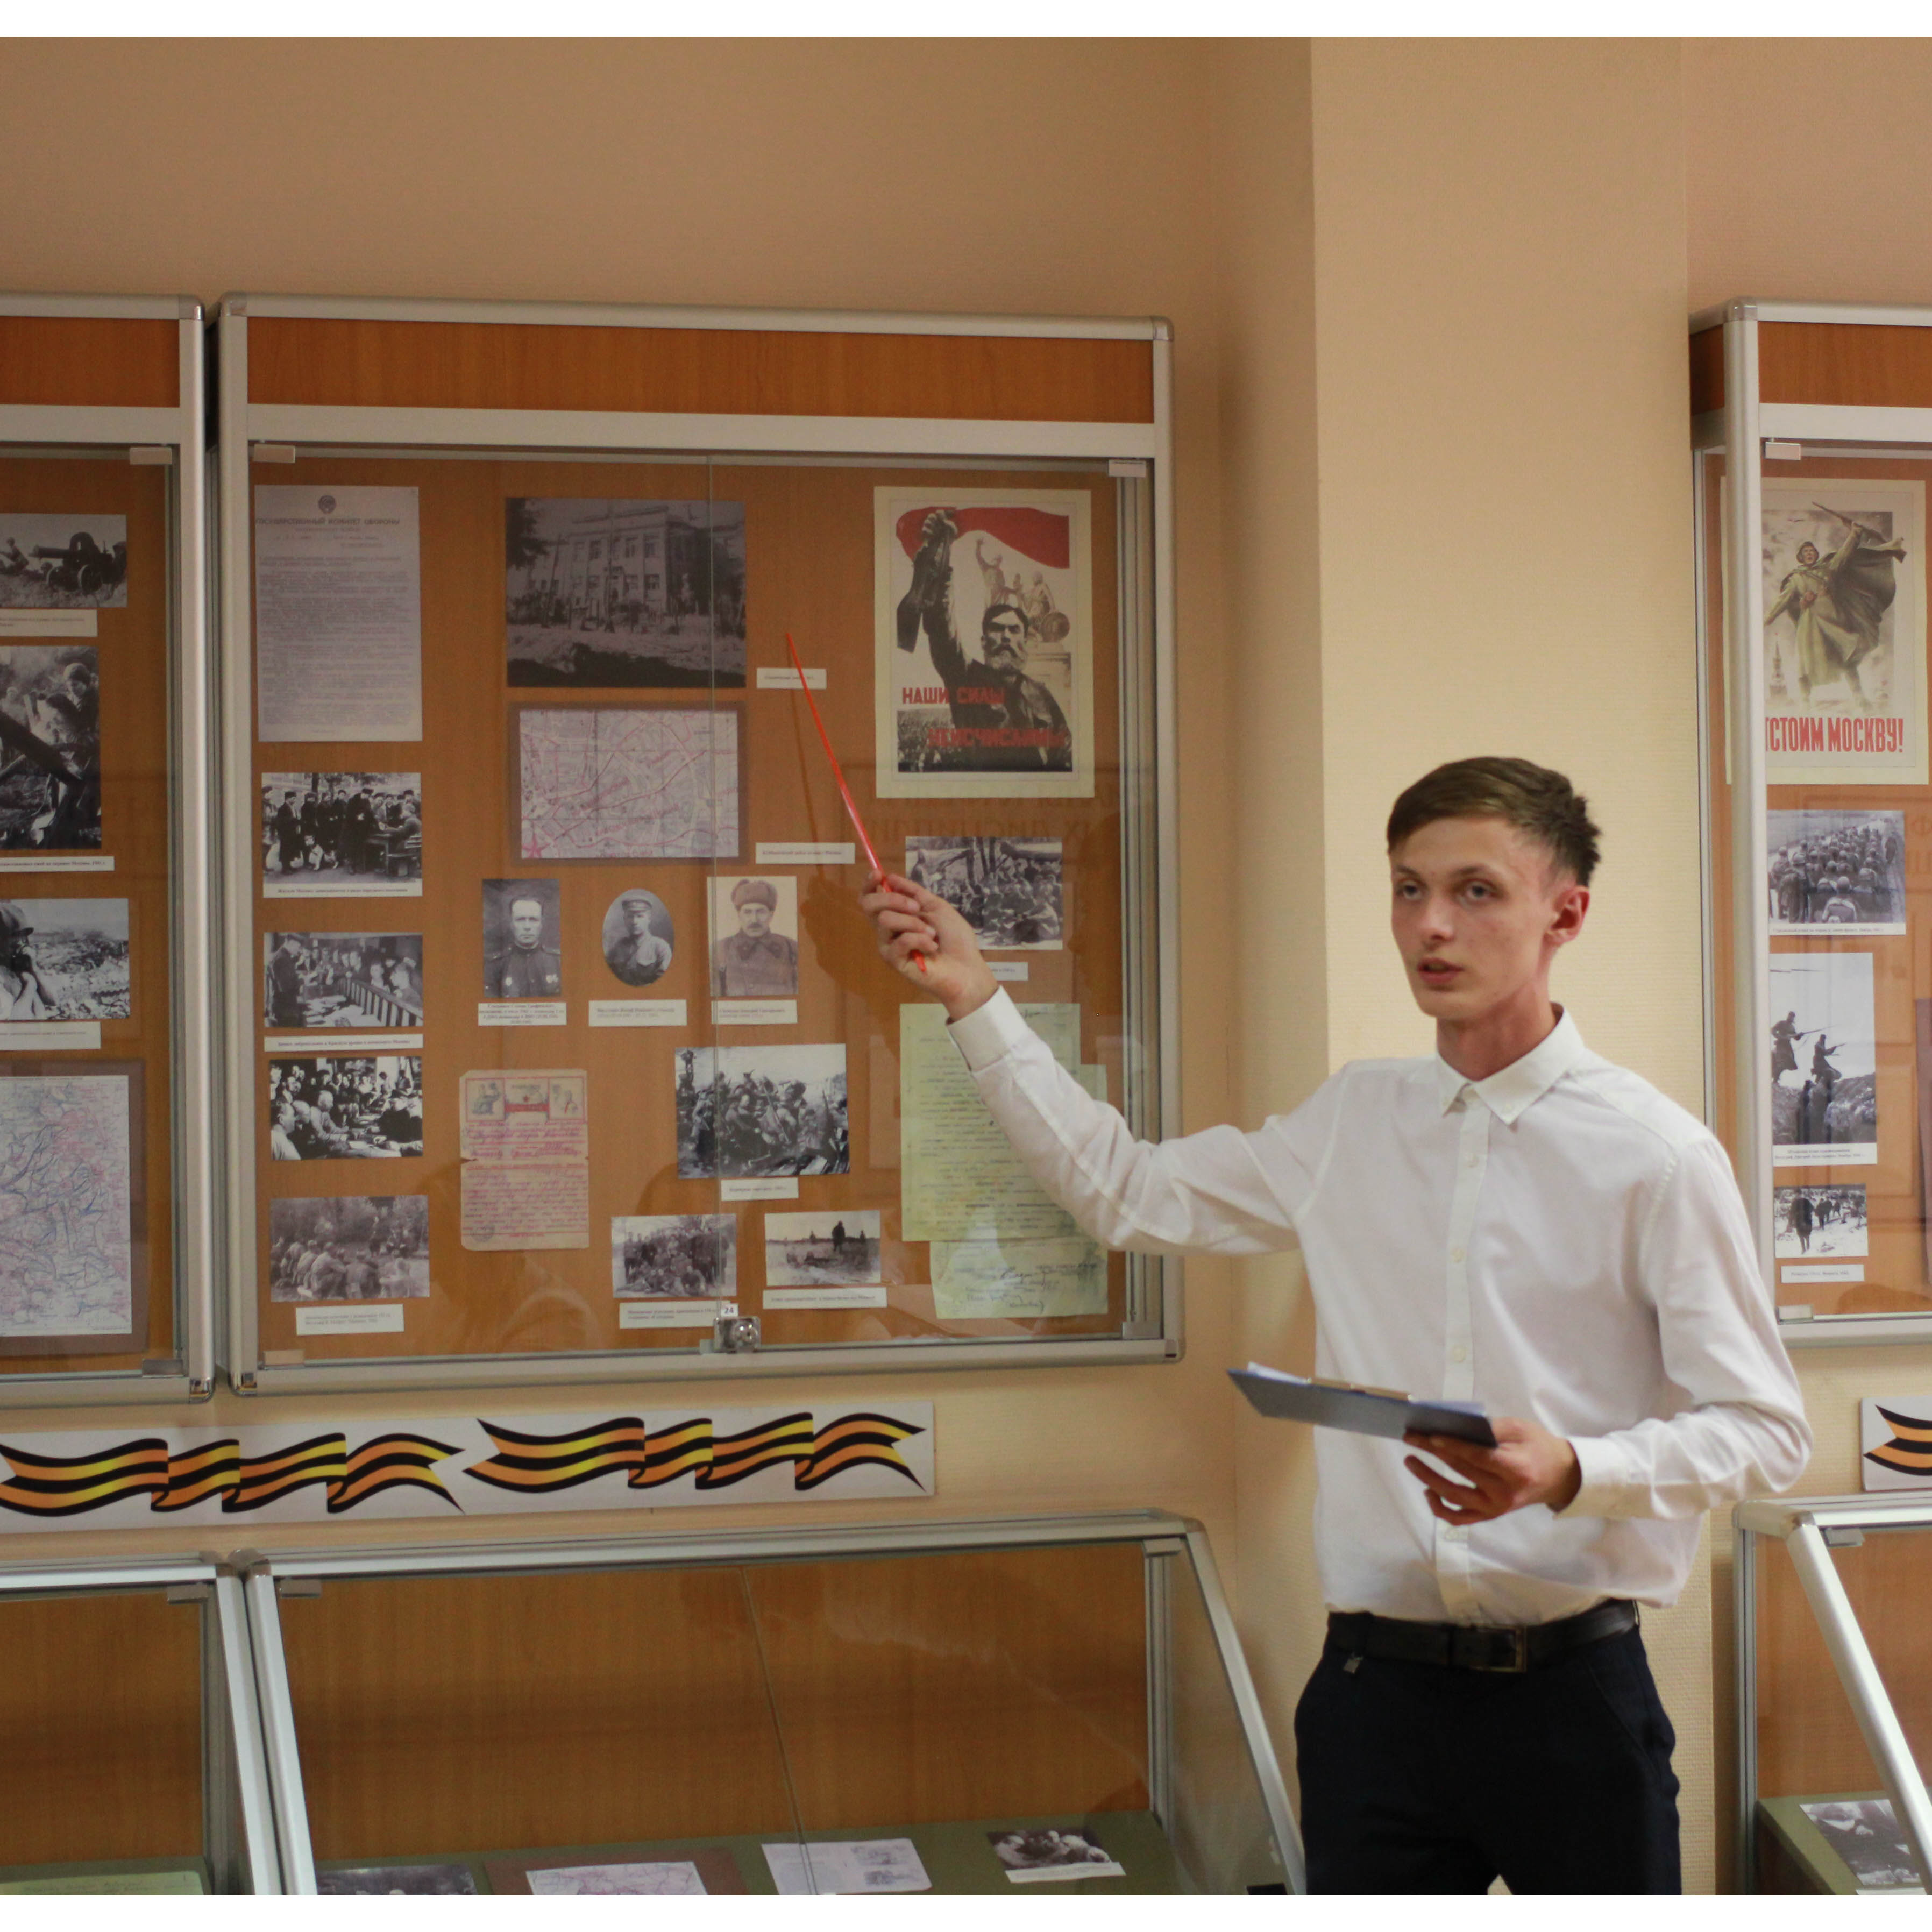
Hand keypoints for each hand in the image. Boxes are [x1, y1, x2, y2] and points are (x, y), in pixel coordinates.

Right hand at [858, 872, 996, 1019]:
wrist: (966, 966)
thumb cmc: (954, 937)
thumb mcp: (936, 906)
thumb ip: (913, 892)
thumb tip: (890, 877)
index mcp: (897, 914)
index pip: (871, 897)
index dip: (869, 884)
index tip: (878, 873)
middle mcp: (888, 929)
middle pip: (869, 905)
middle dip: (892, 899)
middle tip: (916, 907)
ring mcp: (889, 945)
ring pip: (885, 920)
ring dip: (913, 923)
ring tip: (932, 934)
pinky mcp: (894, 961)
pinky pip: (899, 940)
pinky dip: (920, 939)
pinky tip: (931, 947)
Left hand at [1402, 1416, 1581, 1523]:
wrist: (1559, 1476)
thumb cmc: (1538, 1447)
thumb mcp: (1520, 1429)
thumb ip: (1490, 1428)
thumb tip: (1454, 1426)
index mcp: (1516, 1469)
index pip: (1478, 1458)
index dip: (1452, 1446)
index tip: (1429, 1435)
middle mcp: (1505, 1493)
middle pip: (1462, 1472)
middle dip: (1432, 1453)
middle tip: (1410, 1437)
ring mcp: (1496, 1508)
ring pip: (1455, 1497)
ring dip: (1428, 1478)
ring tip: (1411, 1461)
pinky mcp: (1490, 1515)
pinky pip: (1460, 1518)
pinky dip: (1440, 1508)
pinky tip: (1428, 1491)